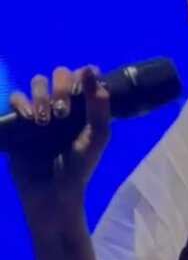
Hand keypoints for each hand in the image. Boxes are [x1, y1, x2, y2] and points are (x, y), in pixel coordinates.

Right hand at [8, 65, 110, 214]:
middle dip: (61, 87)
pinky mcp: (20, 120)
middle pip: (60, 73)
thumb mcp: (98, 135)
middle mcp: (64, 103)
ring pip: (38, 82)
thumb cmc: (80, 166)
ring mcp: (41, 110)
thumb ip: (99, 103)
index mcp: (85, 106)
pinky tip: (29, 119)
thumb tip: (89, 68)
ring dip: (42, 95)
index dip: (83, 75)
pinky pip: (16, 98)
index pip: (84, 75)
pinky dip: (22, 103)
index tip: (82, 87)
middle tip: (63, 111)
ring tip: (45, 120)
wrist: (53, 191)